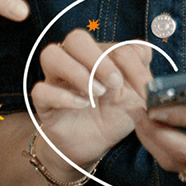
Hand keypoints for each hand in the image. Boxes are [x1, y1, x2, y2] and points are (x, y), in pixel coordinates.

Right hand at [29, 29, 151, 167]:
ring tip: (97, 93)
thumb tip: (144, 55)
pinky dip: (62, 96)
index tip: (144, 87)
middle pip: (76, 39)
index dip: (132, 63)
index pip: (113, 44)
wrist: (94, 146)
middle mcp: (75, 61)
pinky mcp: (44, 102)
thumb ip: (141, 74)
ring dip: (76, 71)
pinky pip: (40, 90)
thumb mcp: (134, 95)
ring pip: (51, 55)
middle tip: (115, 83)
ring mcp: (56, 79)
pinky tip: (82, 105)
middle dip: (98, 58)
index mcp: (99, 55)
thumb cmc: (114, 114)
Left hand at [135, 73, 185, 177]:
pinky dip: (158, 146)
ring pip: (177, 161)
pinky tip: (148, 126)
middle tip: (137, 109)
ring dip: (152, 140)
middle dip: (156, 131)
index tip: (156, 102)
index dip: (180, 113)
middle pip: (185, 150)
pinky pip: (177, 163)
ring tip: (137, 115)